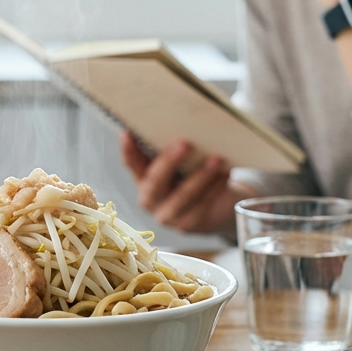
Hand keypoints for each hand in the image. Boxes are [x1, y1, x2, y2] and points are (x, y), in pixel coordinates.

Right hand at [119, 132, 251, 236]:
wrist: (219, 206)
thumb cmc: (197, 175)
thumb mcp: (184, 162)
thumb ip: (175, 150)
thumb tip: (182, 125)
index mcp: (143, 179)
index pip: (132, 163)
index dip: (128, 150)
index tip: (127, 133)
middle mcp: (149, 199)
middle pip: (155, 182)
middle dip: (169, 162)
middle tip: (184, 144)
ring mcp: (167, 215)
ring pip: (182, 196)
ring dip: (200, 176)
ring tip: (216, 159)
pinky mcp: (187, 225)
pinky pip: (200, 206)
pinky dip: (213, 190)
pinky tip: (224, 177)